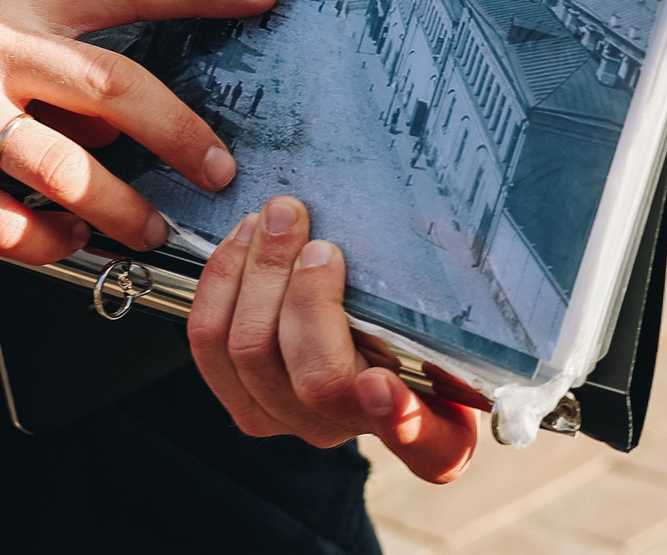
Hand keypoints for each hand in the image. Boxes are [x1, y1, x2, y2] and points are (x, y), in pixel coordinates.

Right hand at [0, 0, 277, 262]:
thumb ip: (53, 56)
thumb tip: (127, 122)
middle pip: (112, 87)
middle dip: (180, 133)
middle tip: (220, 168)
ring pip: (63, 166)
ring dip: (118, 207)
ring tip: (148, 231)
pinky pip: (0, 220)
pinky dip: (45, 240)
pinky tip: (64, 243)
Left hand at [188, 196, 480, 483]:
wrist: (360, 340)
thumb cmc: (416, 329)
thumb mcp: (456, 327)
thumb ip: (457, 313)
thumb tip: (455, 247)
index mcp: (428, 430)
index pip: (426, 445)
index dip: (400, 420)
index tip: (382, 382)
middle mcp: (353, 432)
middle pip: (318, 379)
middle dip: (308, 298)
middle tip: (320, 242)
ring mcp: (287, 418)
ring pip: (252, 354)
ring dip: (260, 276)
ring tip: (279, 221)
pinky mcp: (239, 396)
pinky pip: (209, 344)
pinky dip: (223, 280)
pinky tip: (246, 238)